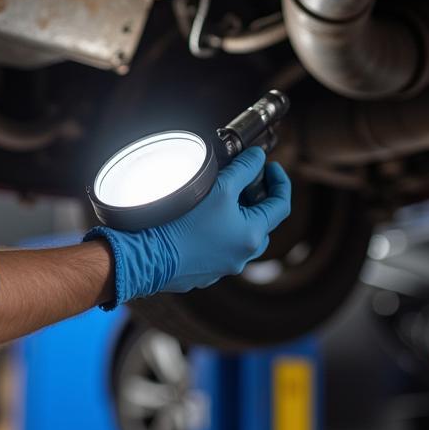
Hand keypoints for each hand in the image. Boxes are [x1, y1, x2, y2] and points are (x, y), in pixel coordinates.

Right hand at [89, 146, 292, 304]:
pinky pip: (219, 249)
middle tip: (245, 182)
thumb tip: (257, 157)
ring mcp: (223, 267)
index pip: (281, 205)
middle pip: (262, 223)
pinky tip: (201, 220)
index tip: (270, 167)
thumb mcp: (219, 187)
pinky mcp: (204, 272)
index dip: (280, 181)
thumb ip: (244, 169)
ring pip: (240, 238)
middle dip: (258, 200)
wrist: (146, 256)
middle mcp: (242, 256)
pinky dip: (218, 233)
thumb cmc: (182, 223)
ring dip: (237, 218)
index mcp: (252, 236)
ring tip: (221, 200)